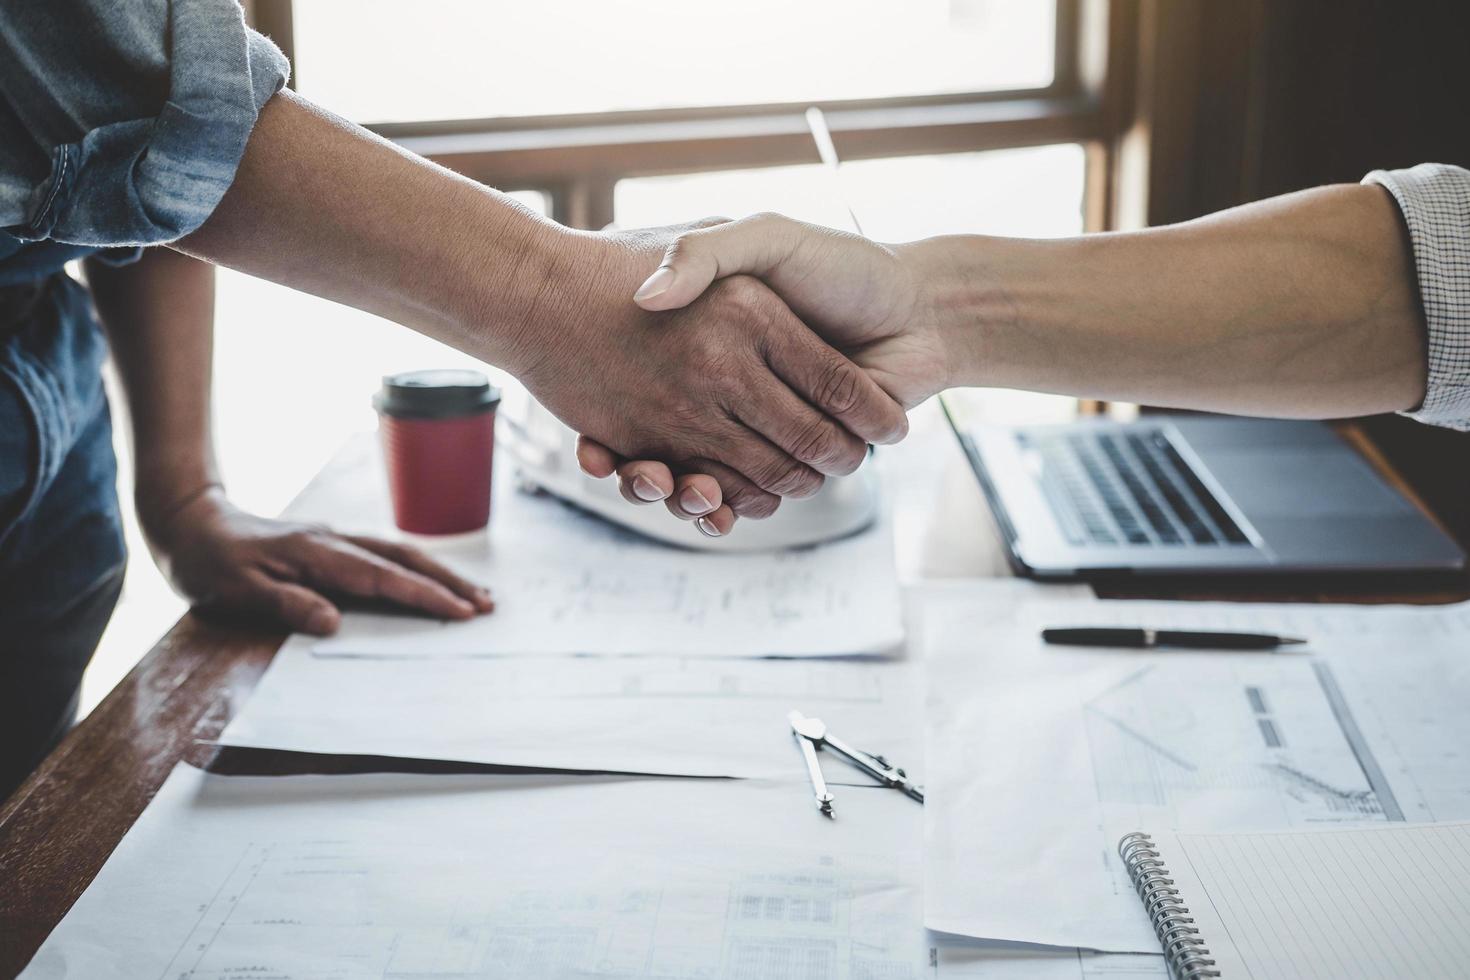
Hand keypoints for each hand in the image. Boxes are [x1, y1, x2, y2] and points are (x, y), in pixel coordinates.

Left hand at [144, 487, 493, 634]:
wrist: (189, 520)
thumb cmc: (209, 561)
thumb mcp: (235, 590)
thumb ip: (286, 604)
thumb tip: (334, 623)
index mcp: (316, 553)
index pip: (382, 578)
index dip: (423, 595)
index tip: (460, 612)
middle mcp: (334, 540)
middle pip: (405, 558)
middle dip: (449, 582)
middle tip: (488, 605)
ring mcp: (336, 538)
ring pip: (400, 553)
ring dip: (440, 573)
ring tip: (476, 594)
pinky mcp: (332, 543)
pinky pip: (386, 554)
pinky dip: (417, 566)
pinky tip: (431, 577)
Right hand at [577, 214, 952, 531]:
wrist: (922, 312)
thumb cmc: (844, 266)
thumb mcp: (764, 238)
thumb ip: (707, 252)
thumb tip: (648, 297)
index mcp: (715, 342)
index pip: (651, 384)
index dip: (617, 414)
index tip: (593, 436)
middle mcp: (731, 387)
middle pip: (671, 443)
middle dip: (647, 471)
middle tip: (635, 473)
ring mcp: (758, 425)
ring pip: (701, 476)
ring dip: (676, 493)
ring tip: (659, 487)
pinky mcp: (790, 457)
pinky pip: (745, 495)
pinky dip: (721, 509)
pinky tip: (706, 507)